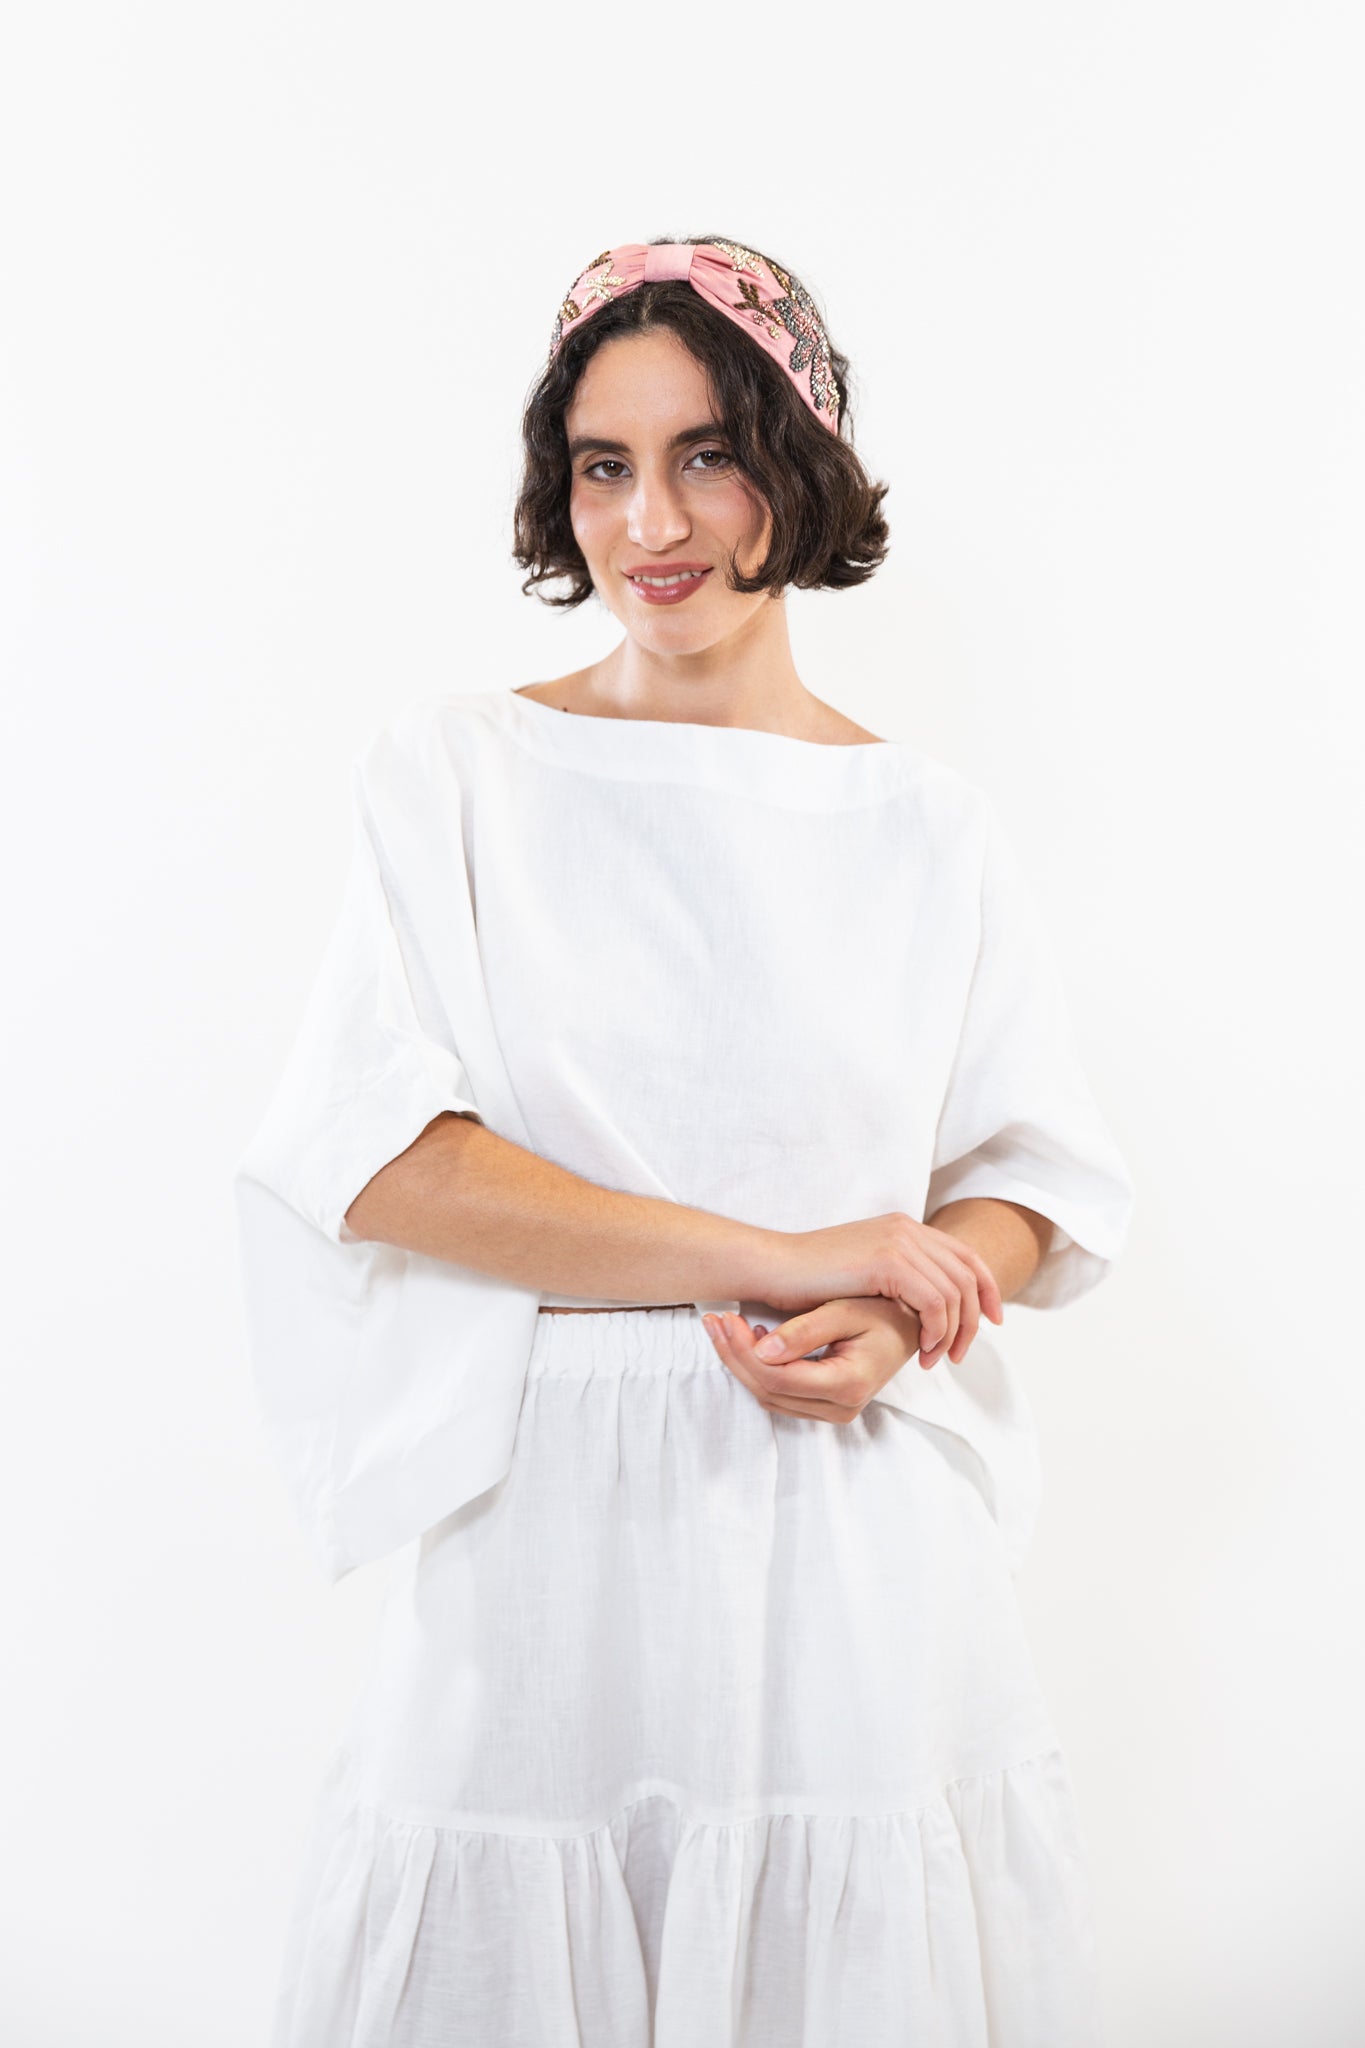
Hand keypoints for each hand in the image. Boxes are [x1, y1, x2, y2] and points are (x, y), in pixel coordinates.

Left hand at [702, 1296, 926, 1424]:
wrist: (914, 1325)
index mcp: (848, 1385)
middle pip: (768, 1390)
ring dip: (741, 1363)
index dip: (744, 1350)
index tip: (725, 1317)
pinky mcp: (827, 1407)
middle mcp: (841, 1408)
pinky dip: (758, 1370)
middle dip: (734, 1355)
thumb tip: (762, 1350)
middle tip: (714, 1319)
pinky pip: (781, 1396)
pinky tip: (750, 1341)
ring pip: (769, 1396)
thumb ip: (806, 1332)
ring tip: (725, 1326)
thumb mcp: (847, 1311)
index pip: (778, 1377)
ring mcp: (834, 1412)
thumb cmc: (886, 1311)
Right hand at [760, 1213, 1003, 1370]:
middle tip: (958, 1356)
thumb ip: (894, 1278)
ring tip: (933, 1360)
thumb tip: (922, 1304)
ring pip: (955, 1293)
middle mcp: (907, 1228)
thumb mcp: (861, 1274)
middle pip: (969, 1274)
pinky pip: (935, 1302)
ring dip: (951, 1332)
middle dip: (974, 1320)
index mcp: (904, 1227)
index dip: (987, 1289)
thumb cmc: (806, 1280)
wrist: (771, 1268)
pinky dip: (936, 1330)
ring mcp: (899, 1241)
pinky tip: (921, 1350)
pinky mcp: (888, 1261)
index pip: (966, 1256)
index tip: (992, 1322)